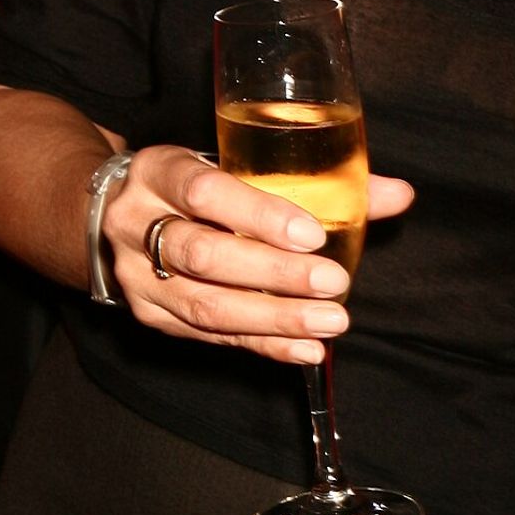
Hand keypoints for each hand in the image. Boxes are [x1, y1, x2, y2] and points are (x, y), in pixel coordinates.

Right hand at [106, 143, 414, 363]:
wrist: (115, 215)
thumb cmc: (196, 185)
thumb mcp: (236, 165)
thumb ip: (318, 180)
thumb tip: (399, 194)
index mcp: (159, 170)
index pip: (204, 192)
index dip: (259, 214)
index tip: (312, 234)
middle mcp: (137, 223)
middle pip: (203, 254)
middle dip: (274, 274)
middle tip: (333, 283)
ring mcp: (137, 276)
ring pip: (204, 304)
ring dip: (273, 319)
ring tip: (330, 323)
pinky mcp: (151, 316)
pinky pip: (210, 337)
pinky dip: (263, 345)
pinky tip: (305, 349)